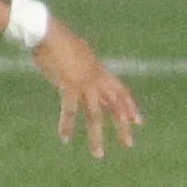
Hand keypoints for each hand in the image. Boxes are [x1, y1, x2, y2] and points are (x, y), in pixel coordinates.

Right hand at [32, 21, 142, 157]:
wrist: (48, 31)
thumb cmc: (59, 41)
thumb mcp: (78, 55)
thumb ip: (84, 66)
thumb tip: (84, 71)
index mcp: (99, 71)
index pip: (121, 92)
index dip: (130, 107)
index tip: (139, 122)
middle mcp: (97, 78)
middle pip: (115, 106)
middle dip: (123, 126)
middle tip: (130, 145)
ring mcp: (85, 82)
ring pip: (96, 115)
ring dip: (97, 136)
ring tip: (99, 155)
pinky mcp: (69, 84)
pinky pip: (71, 110)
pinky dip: (67, 125)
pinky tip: (65, 138)